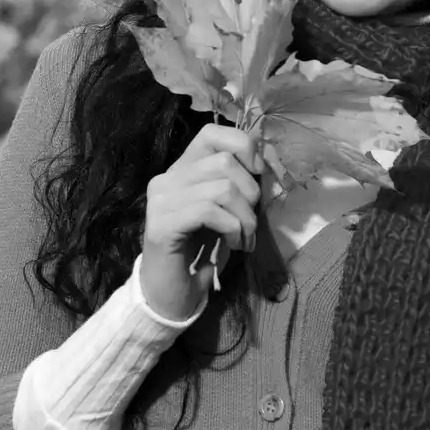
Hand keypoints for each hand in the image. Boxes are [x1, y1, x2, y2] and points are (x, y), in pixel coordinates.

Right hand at [139, 123, 261, 320]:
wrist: (173, 296)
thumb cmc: (203, 253)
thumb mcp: (227, 211)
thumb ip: (238, 185)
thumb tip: (268, 162)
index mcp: (182, 170)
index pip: (212, 133)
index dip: (244, 147)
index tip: (260, 175)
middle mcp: (166, 179)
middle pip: (224, 161)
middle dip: (250, 194)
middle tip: (250, 223)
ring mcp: (160, 200)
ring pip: (221, 187)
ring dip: (245, 218)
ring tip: (244, 239)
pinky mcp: (161, 224)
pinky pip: (210, 211)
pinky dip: (232, 228)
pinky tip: (234, 245)